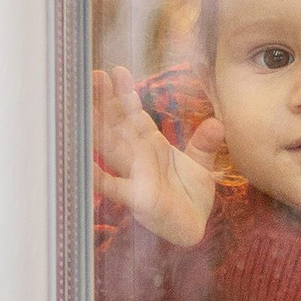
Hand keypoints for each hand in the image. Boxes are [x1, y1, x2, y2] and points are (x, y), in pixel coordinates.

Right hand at [93, 64, 222, 245]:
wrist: (194, 229)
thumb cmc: (189, 197)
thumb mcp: (200, 165)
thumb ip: (204, 144)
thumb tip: (217, 123)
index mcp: (150, 146)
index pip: (133, 115)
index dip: (124, 95)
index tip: (115, 71)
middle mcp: (138, 158)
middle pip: (117, 126)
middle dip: (104, 103)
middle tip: (92, 77)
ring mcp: (134, 177)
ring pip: (112, 149)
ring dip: (98, 129)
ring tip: (83, 108)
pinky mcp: (138, 199)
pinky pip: (115, 187)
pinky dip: (99, 177)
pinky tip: (85, 166)